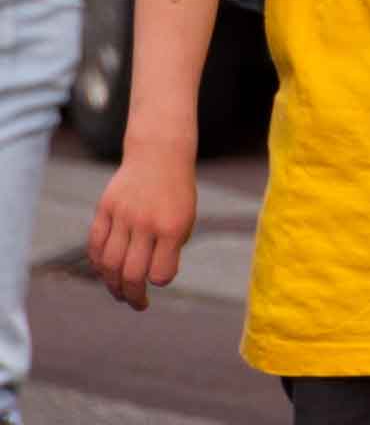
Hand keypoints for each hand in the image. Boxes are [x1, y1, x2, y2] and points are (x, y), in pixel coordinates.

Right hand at [87, 138, 196, 311]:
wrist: (160, 155)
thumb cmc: (177, 192)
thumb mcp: (186, 218)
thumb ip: (171, 247)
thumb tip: (151, 279)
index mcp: (172, 226)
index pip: (161, 272)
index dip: (159, 281)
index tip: (160, 279)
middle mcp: (146, 222)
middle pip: (131, 273)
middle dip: (133, 295)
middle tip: (138, 304)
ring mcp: (123, 215)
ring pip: (109, 263)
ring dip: (112, 285)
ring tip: (120, 295)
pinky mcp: (105, 209)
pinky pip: (95, 245)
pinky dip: (98, 264)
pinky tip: (105, 273)